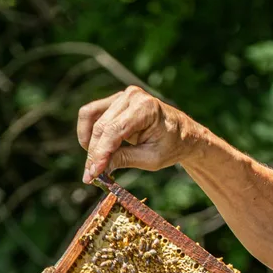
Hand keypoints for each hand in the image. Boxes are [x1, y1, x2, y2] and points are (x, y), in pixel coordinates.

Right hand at [77, 86, 206, 182]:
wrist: (183, 134)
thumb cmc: (171, 146)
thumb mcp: (151, 159)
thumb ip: (124, 160)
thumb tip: (97, 169)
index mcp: (146, 108)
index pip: (114, 130)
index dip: (101, 152)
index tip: (93, 173)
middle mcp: (132, 96)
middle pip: (101, 125)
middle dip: (94, 152)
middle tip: (90, 176)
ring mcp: (122, 96)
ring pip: (92, 117)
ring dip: (89, 142)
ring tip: (94, 164)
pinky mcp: (115, 101)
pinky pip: (92, 113)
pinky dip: (89, 132)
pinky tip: (93, 150)